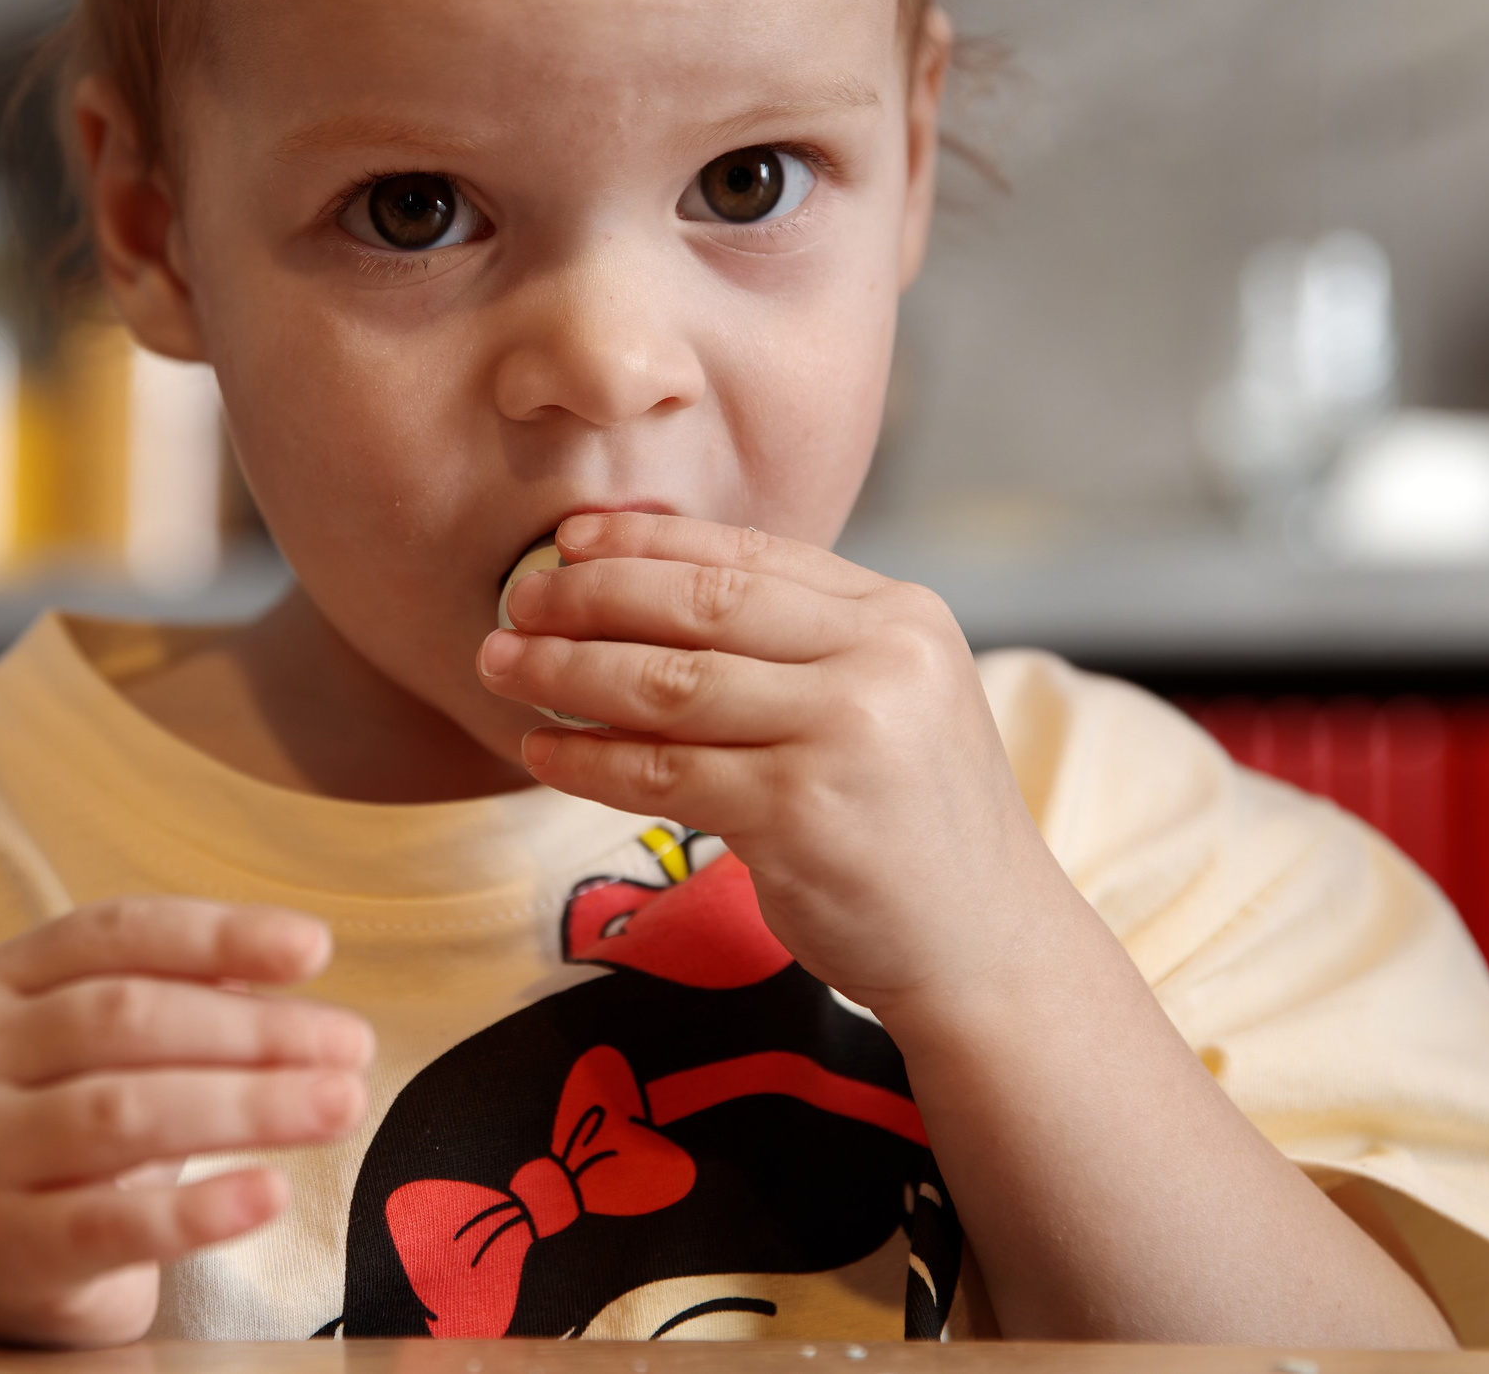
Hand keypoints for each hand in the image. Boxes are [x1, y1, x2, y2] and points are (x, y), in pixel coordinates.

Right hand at [0, 898, 372, 1345]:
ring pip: (122, 1114)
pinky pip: (111, 1225)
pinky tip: (270, 1194)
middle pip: (125, 1020)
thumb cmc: (77, 1128)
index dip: (219, 934)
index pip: (115, 933)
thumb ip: (186, 994)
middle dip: (253, 1029)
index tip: (314, 949)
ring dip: (249, 1105)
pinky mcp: (4, 1249)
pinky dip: (199, 1210)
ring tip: (341, 1104)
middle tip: (352, 1044)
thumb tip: (293, 955)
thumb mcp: (112, 1048)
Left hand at [475, 513, 1039, 1012]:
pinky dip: (588, 759)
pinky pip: (660, 773)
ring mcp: (843, 735)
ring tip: (502, 664)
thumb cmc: (914, 826)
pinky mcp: (799, 813)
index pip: (750, 553)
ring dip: (568, 670)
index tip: (571, 539)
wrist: (987, 948)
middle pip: (701, 604)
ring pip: (668, 683)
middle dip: (591, 595)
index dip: (648, 542)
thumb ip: (799, 648)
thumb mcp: (889, 703)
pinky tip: (542, 750)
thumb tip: (647, 601)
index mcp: (901, 615)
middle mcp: (881, 659)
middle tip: (516, 599)